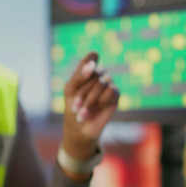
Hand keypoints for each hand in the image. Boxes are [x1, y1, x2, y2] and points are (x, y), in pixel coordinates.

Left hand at [61, 51, 118, 165]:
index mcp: (87, 70)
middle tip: (74, 106)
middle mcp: (99, 74)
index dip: (86, 67)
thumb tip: (93, 65)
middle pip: (94, 73)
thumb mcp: (70, 91)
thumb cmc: (73, 107)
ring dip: (89, 99)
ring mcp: (108, 83)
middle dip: (82, 91)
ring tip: (81, 112)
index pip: (91, 59)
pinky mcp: (116, 94)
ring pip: (102, 82)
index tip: (77, 83)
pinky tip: (97, 108)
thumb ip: (79, 76)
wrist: (80, 128)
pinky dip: (102, 100)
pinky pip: (112, 90)